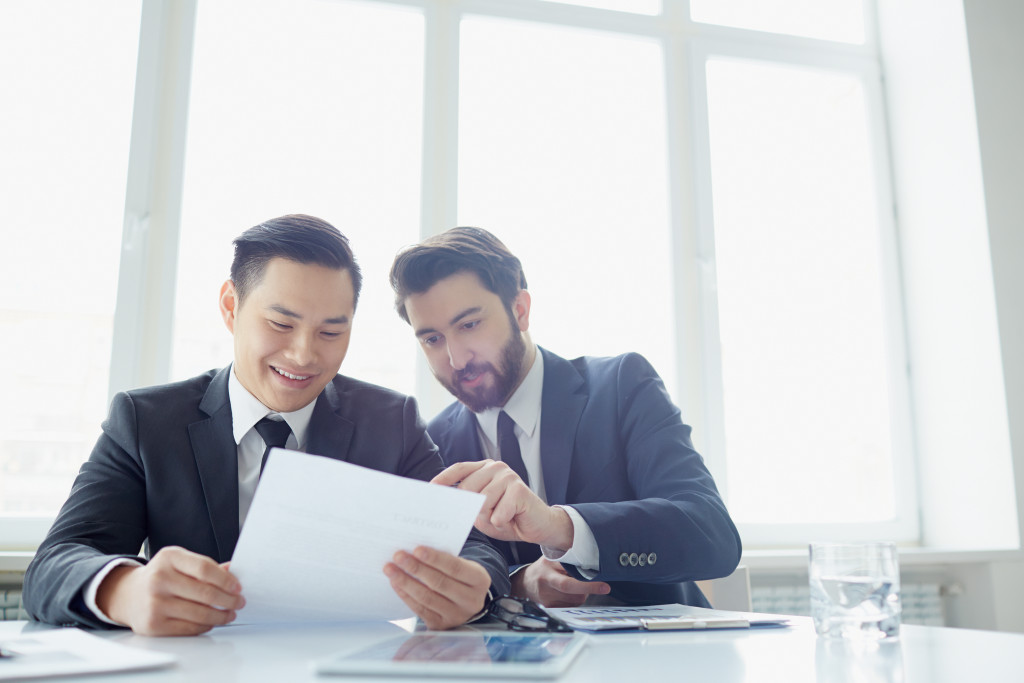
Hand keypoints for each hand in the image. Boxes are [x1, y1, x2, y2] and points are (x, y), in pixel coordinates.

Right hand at [95, 546, 243, 635]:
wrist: (128, 595)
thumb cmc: (161, 576)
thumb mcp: (180, 562)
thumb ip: (206, 566)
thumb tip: (234, 571)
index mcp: (169, 558)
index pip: (205, 568)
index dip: (226, 580)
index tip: (238, 587)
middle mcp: (159, 579)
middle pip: (205, 593)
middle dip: (228, 600)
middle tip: (239, 602)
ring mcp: (154, 603)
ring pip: (200, 614)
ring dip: (221, 616)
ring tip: (230, 613)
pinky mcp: (153, 625)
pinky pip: (189, 628)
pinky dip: (206, 626)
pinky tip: (212, 621)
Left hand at [383, 546, 490, 629]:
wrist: (467, 601)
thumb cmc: (460, 576)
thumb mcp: (463, 566)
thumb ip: (445, 560)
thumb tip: (415, 552)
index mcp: (480, 580)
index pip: (455, 568)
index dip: (435, 559)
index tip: (416, 549)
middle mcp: (471, 601)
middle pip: (439, 583)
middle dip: (416, 569)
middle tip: (398, 556)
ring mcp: (456, 615)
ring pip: (427, 598)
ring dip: (405, 582)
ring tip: (390, 569)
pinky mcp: (441, 625)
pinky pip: (420, 609)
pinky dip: (405, 595)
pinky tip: (395, 583)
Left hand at [431, 460, 572, 549]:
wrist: (537, 526)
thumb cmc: (507, 517)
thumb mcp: (481, 512)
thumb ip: (467, 504)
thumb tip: (446, 504)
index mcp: (484, 469)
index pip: (459, 468)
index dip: (443, 478)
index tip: (430, 489)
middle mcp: (496, 467)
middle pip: (468, 488)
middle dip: (472, 509)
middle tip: (487, 517)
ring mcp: (509, 476)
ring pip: (483, 502)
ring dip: (490, 517)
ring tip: (501, 517)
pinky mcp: (520, 489)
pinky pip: (498, 513)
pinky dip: (501, 522)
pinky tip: (511, 519)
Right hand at [512, 558, 610, 607]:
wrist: (526, 583)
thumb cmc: (544, 567)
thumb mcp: (553, 557)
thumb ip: (569, 559)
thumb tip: (592, 563)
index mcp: (548, 570)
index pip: (569, 583)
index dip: (587, 585)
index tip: (604, 587)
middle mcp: (546, 586)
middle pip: (575, 594)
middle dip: (588, 589)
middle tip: (600, 586)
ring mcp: (547, 600)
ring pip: (576, 601)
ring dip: (581, 593)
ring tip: (574, 583)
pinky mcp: (549, 609)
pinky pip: (571, 606)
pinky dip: (575, 599)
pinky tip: (568, 593)